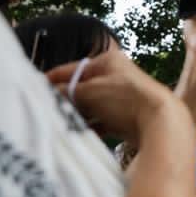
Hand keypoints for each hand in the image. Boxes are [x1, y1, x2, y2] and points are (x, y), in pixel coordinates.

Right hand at [46, 49, 184, 142]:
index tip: (34, 90)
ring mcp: (122, 98)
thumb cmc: (126, 99)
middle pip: (82, 89)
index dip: (52, 79)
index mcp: (108, 61)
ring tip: (60, 124)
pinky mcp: (127, 118)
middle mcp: (116, 77)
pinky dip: (91, 127)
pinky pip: (102, 122)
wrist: (161, 122)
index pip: (72, 68)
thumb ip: (67, 92)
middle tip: (47, 111)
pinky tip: (80, 135)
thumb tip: (49, 94)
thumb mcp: (90, 92)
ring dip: (77, 116)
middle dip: (66, 100)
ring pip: (91, 107)